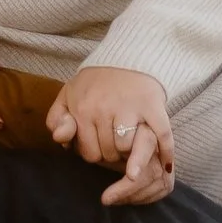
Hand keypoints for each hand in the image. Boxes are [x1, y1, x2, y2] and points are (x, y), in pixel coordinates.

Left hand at [47, 64, 176, 205]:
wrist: (126, 56)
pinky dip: (164, 151)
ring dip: (130, 151)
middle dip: (111, 152)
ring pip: (127, 149)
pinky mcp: (152, 105)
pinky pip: (161, 135)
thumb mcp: (68, 96)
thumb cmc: (95, 82)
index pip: (89, 154)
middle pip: (108, 154)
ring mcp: (129, 107)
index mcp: (83, 108)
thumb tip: (61, 140)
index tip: (98, 144)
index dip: (94, 153)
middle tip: (114, 140)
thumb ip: (57, 120)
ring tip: (129, 140)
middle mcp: (104, 108)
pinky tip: (165, 166)